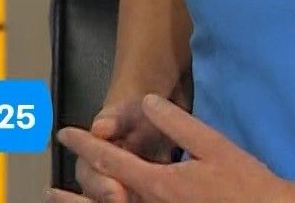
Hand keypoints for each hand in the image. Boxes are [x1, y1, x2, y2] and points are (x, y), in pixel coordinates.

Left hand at [51, 93, 294, 202]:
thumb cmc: (244, 183)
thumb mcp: (213, 145)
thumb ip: (177, 122)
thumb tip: (149, 102)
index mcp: (158, 183)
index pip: (111, 160)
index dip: (86, 145)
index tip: (65, 134)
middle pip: (102, 198)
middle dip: (75, 193)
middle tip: (50, 189)